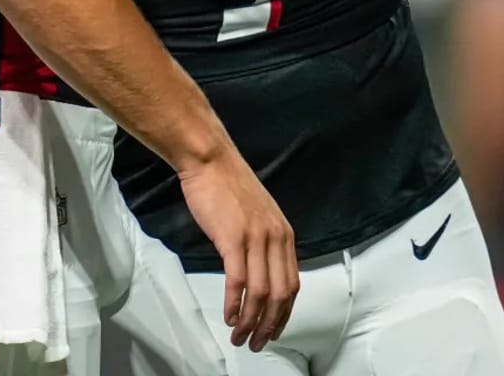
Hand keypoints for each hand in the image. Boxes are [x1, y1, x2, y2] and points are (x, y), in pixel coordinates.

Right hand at [178, 148, 298, 351]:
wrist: (211, 159)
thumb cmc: (228, 184)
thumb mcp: (260, 214)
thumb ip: (265, 241)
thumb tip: (260, 273)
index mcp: (284, 233)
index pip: (292, 284)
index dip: (284, 314)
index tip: (273, 330)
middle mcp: (275, 236)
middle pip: (280, 295)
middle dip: (269, 326)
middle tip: (256, 343)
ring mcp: (255, 237)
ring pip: (260, 293)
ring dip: (250, 321)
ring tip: (239, 336)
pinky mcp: (232, 237)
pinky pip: (238, 281)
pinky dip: (234, 304)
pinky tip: (229, 315)